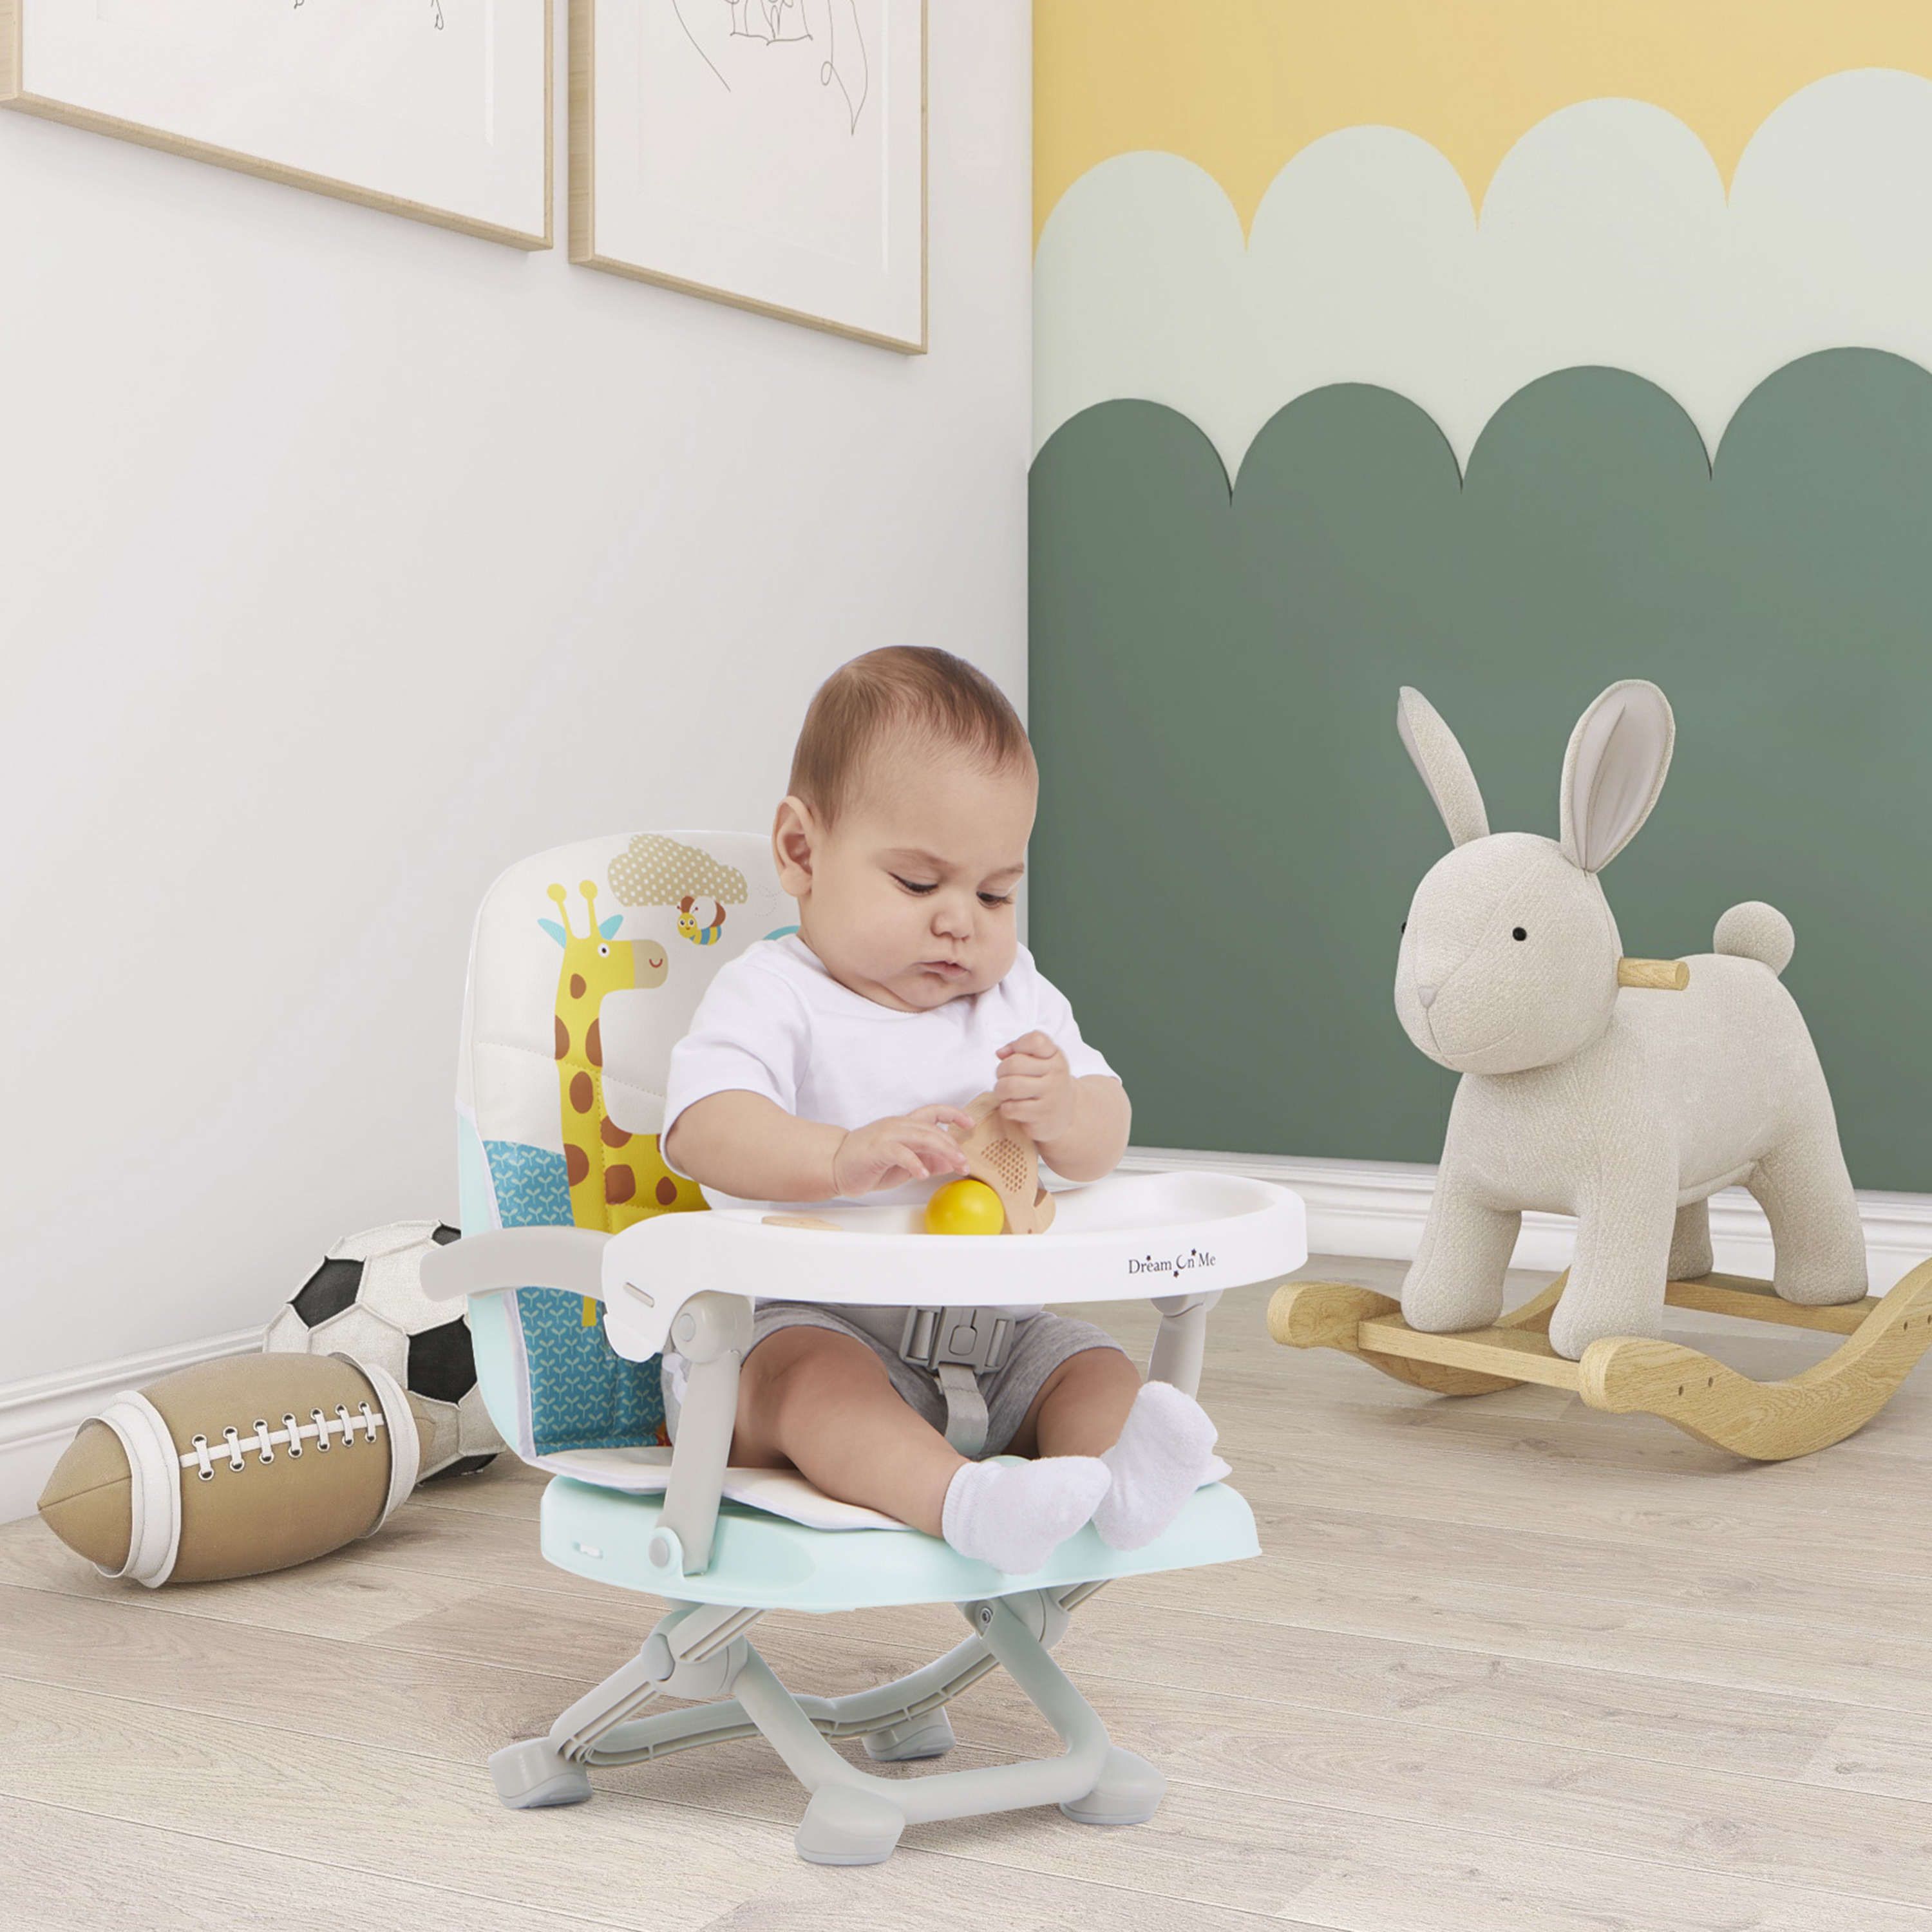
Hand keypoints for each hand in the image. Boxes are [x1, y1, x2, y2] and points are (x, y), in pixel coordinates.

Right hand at [831, 1104, 974, 1196]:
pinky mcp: (877, 1149)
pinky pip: (901, 1153)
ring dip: (943, 1151)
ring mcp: (887, 1135)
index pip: (933, 1112)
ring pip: (922, 1136)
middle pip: (933, 1128)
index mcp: (904, 1125)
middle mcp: (898, 1125)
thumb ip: (926, 1161)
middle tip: (965, 1163)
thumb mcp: (904, 1164)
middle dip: (953, 1146)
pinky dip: (915, 1163)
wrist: (835, 1165)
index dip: (954, 1114)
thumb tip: (950, 1163)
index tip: (970, 1124)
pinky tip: (923, 1175)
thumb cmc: (868, 1164)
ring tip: (955, 1165)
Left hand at [993, 1032, 1076, 1143]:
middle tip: (1004, 1078)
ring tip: (1005, 1093)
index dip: (1017, 1046)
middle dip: (1000, 1072)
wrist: (1066, 1112)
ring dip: (1000, 1091)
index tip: (1015, 1056)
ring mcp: (1051, 1095)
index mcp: (1055, 1055)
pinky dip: (1006, 1108)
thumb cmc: (1045, 1082)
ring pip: (1009, 1087)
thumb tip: (1000, 1053)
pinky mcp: (1042, 1115)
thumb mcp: (1040, 1060)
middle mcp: (1056, 1073)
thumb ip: (1019, 1049)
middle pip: (1013, 1064)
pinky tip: (1013, 1107)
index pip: (1035, 1040)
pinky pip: (1011, 1108)